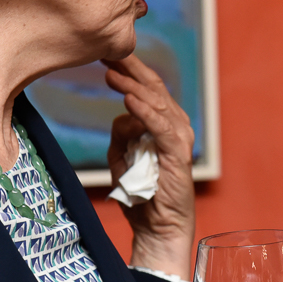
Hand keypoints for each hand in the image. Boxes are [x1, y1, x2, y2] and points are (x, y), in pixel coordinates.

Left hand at [105, 55, 194, 278]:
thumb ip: (121, 134)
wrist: (158, 229)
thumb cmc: (142, 195)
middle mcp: (177, 125)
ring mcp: (179, 138)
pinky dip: (145, 112)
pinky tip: (129, 99)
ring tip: (110, 73)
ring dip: (132, 86)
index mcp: (165, 124)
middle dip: (129, 68)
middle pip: (153, 87)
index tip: (103, 54)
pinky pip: (161, 126)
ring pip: (156, 103)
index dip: (127, 69)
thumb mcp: (123, 158)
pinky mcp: (178, 154)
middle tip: (105, 52)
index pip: (147, 88)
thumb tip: (122, 114)